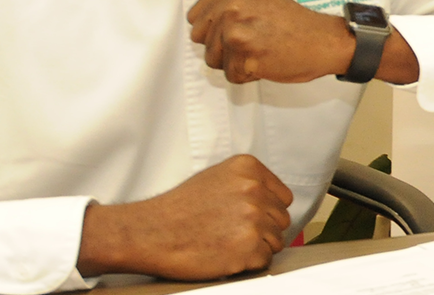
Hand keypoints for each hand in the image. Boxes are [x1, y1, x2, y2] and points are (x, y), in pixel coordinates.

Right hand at [76, 155, 293, 279]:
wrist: (150, 232)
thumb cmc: (178, 209)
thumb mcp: (216, 178)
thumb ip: (248, 184)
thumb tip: (272, 201)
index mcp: (248, 168)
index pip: (283, 197)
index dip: (267, 211)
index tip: (248, 218)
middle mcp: (255, 190)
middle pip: (282, 220)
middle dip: (263, 230)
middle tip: (232, 233)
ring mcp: (253, 218)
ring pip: (276, 241)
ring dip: (256, 247)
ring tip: (227, 243)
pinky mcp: (248, 246)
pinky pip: (265, 260)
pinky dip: (248, 263)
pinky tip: (226, 255)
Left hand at [188, 0, 356, 82]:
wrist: (325, 40)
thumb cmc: (292, 22)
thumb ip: (226, 2)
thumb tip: (197, 27)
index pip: (195, 16)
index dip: (216, 27)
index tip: (244, 25)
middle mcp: (232, 1)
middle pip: (199, 38)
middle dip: (221, 45)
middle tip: (253, 38)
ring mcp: (236, 28)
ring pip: (212, 59)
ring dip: (234, 61)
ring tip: (260, 48)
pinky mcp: (245, 54)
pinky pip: (231, 75)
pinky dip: (247, 75)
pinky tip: (266, 60)